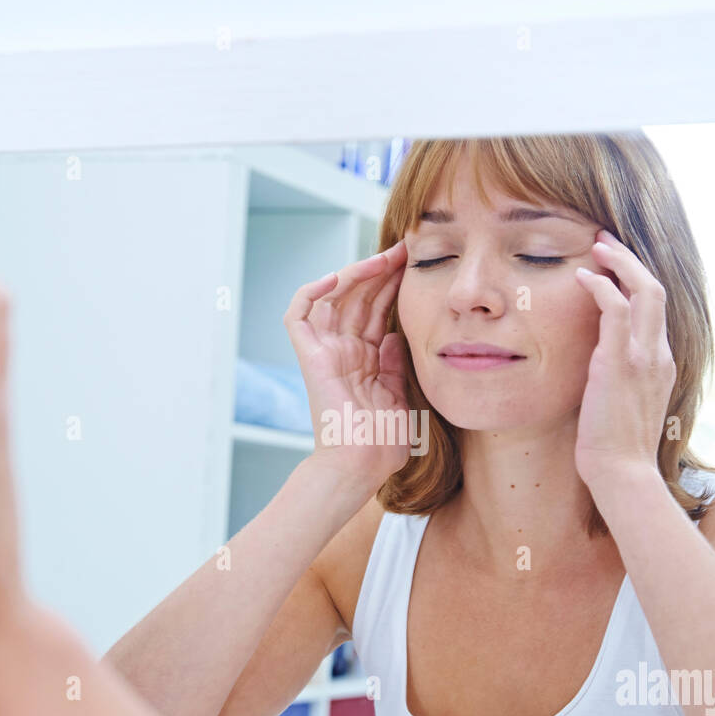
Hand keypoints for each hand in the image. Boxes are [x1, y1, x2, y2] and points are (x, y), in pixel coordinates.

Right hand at [283, 241, 410, 495]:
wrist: (361, 465)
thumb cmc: (381, 443)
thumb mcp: (398, 395)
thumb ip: (394, 363)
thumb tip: (395, 334)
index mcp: (364, 361)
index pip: (376, 312)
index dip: (392, 286)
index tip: (415, 266)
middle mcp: (343, 352)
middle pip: (358, 299)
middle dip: (380, 272)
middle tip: (404, 250)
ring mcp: (325, 352)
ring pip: (333, 298)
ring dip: (356, 274)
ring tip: (383, 258)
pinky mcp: (310, 357)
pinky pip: (299, 315)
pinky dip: (313, 292)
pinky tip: (338, 277)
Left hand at [572, 229, 676, 492]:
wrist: (623, 474)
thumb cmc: (617, 450)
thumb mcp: (624, 407)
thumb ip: (620, 381)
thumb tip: (599, 371)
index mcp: (661, 363)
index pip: (655, 309)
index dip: (636, 281)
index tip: (614, 266)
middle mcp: (659, 354)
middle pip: (655, 289)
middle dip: (630, 260)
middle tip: (604, 241)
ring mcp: (643, 356)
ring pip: (643, 290)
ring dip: (618, 262)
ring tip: (595, 246)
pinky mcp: (620, 362)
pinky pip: (614, 309)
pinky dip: (599, 286)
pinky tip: (581, 277)